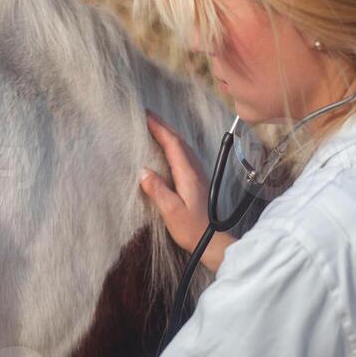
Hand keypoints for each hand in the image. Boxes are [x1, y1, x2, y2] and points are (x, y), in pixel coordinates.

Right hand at [138, 111, 234, 273]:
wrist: (212, 241)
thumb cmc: (192, 229)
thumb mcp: (172, 212)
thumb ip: (158, 191)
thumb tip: (143, 172)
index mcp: (188, 174)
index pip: (173, 144)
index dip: (159, 128)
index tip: (145, 116)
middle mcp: (194, 171)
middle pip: (179, 141)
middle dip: (163, 126)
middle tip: (147, 115)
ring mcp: (197, 175)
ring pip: (183, 147)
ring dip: (169, 134)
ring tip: (155, 127)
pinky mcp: (196, 182)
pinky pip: (184, 156)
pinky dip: (174, 145)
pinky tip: (168, 149)